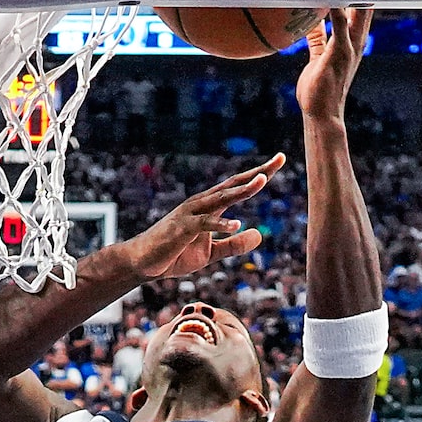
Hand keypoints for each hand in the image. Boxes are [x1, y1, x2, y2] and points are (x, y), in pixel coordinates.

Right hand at [123, 160, 277, 281]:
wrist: (142, 262)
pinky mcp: (182, 228)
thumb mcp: (211, 253)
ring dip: (242, 190)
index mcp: (209, 207)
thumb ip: (234, 244)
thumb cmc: (175, 254)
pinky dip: (220, 224)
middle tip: (280, 158)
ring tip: (262, 181)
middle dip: (257, 173)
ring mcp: (191, 214)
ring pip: (221, 198)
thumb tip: (259, 235)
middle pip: (234, 184)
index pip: (238, 187)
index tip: (279, 161)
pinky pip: (204, 224)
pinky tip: (236, 224)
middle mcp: (202, 204)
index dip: (259, 175)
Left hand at [297, 7, 372, 117]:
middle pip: (365, 9)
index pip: (360, 12)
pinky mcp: (338, 55)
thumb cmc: (320, 88)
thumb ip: (318, 36)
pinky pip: (339, 27)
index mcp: (352, 43)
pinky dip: (337, 11)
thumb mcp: (320, 56)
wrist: (323, 115)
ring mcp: (348, 48)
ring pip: (358, 14)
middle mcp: (355, 44)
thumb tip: (313, 20)